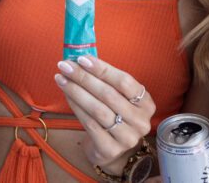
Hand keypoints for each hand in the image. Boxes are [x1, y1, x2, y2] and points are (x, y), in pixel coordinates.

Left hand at [55, 55, 154, 173]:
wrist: (111, 148)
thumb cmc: (114, 113)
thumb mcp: (119, 96)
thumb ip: (106, 79)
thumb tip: (80, 59)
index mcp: (146, 103)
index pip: (124, 81)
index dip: (102, 69)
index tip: (82, 58)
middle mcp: (140, 121)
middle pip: (109, 94)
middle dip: (84, 77)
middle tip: (65, 66)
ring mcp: (127, 138)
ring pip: (98, 110)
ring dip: (76, 92)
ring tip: (61, 79)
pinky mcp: (110, 149)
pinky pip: (89, 124)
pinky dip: (76, 107)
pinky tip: (66, 96)